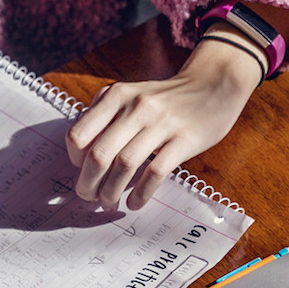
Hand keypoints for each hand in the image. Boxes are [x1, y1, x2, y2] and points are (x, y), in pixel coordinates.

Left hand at [64, 38, 259, 209]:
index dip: (75, 160)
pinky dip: (141, 192)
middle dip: (88, 183)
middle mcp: (134, 107)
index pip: (79, 135)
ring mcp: (161, 123)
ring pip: (124, 165)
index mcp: (115, 96)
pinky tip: (135, 203)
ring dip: (112, 191)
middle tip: (88, 197)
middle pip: (98, 154)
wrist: (213, 84)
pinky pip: (156, 172)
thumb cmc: (165, 97)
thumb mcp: (129, 95)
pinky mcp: (184, 139)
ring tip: (109, 203)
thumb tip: (82, 156)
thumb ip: (106, 116)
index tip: (82, 172)